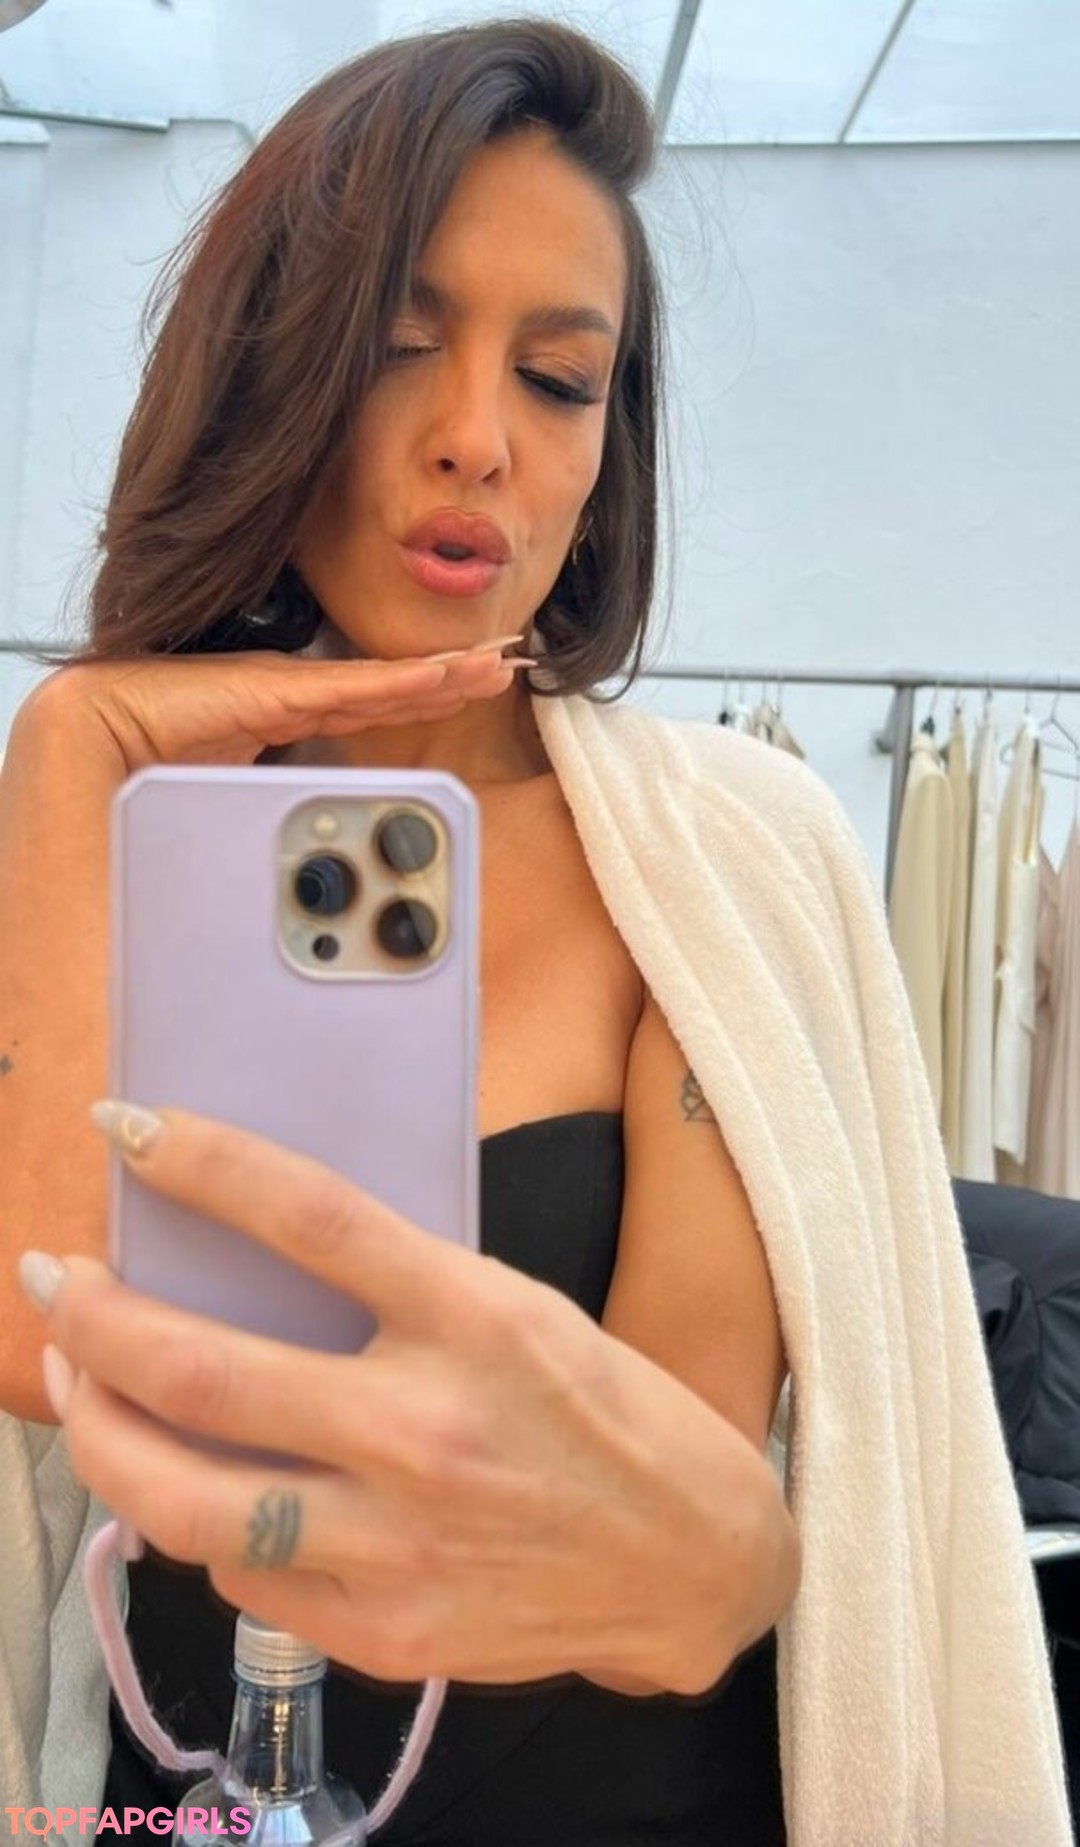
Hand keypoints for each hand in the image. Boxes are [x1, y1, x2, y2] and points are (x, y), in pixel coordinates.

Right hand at [15, 634, 522, 776]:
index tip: (467, 689)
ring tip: (496, 663)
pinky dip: (408, 682)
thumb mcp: (234, 807)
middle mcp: (286, 696)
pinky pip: (357, 689)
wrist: (85, 749)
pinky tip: (451, 674)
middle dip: (446, 680)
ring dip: (442, 676)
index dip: (417, 695)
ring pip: (382, 683)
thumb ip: (277, 823)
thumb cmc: (144, 780)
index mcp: (278, 721)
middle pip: (386, 689)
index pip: (364, 708)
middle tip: (505, 665)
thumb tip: (312, 872)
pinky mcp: (275, 689)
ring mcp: (283, 688)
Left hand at [25, 1106, 785, 1694]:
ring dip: (100, 1430)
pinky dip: (194, 1520)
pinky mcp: (387, 1629)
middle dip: (96, 1320)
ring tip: (74, 1383)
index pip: (315, 1219)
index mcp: (479, 1320)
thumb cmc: (607, 1415)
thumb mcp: (520, 1312)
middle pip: (209, 1372)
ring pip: (190, 1496)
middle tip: (51, 1281)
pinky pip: (242, 1573)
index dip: (209, 1165)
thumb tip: (256, 1258)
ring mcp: (401, 1541)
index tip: (132, 1130)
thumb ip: (400, 1291)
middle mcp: (430, 1429)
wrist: (691, 1561)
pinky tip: (180, 1484)